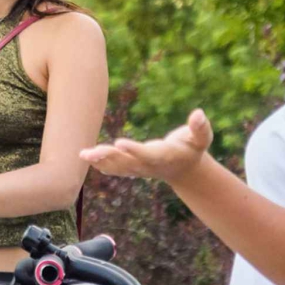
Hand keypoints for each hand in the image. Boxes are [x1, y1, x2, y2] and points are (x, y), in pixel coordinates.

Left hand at [80, 109, 213, 183]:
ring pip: (117, 167)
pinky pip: (114, 169)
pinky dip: (101, 164)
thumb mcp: (201, 138)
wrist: (185, 170)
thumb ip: (200, 128)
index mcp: (164, 157)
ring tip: (83, 154)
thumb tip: (199, 114)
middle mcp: (149, 165)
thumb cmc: (192, 148)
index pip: (147, 155)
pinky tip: (86, 158)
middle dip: (108, 157)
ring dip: (100, 161)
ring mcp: (139, 169)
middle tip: (90, 152)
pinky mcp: (133, 168)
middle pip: (126, 163)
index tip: (119, 142)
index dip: (134, 150)